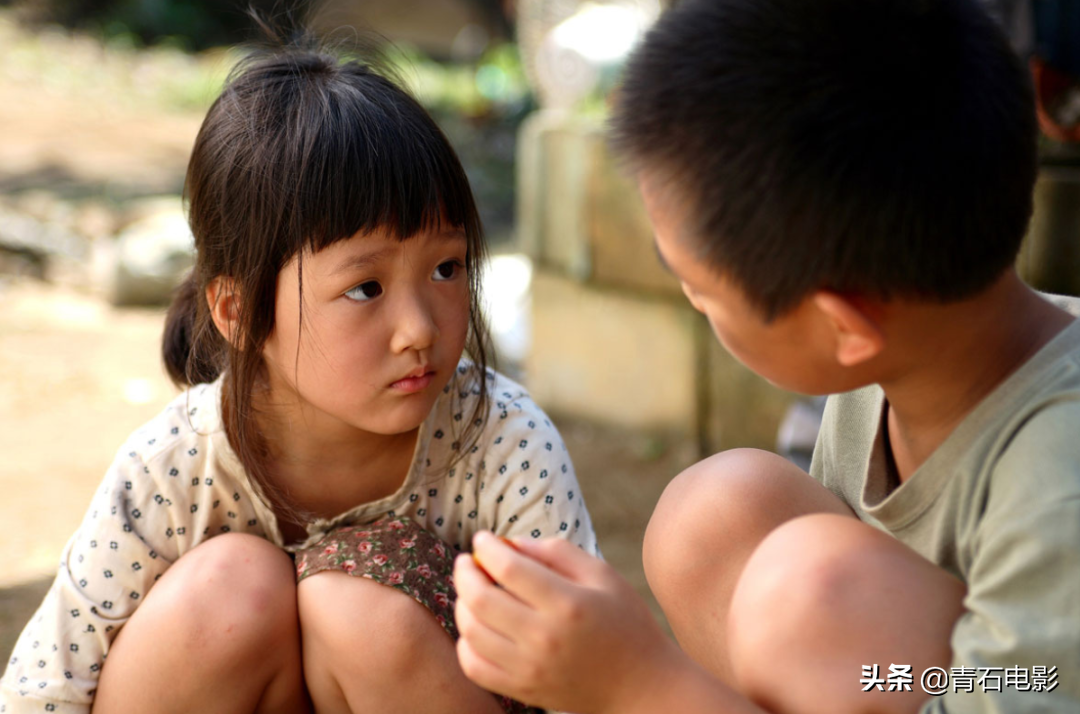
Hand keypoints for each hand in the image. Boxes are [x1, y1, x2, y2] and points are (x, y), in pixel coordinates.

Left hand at [453, 532, 685, 713]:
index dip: (488, 548)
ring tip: (471, 590)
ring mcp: (530, 668)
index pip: (508, 568)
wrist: (641, 686)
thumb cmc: (625, 622)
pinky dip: (466, 643)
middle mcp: (544, 638)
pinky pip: (475, 667)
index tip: (483, 538)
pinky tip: (476, 627)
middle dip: (465, 572)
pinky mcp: (524, 690)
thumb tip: (511, 544)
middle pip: (481, 599)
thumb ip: (557, 553)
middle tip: (467, 561)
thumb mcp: (603, 575)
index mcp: (567, 604)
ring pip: (471, 632)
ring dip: (462, 604)